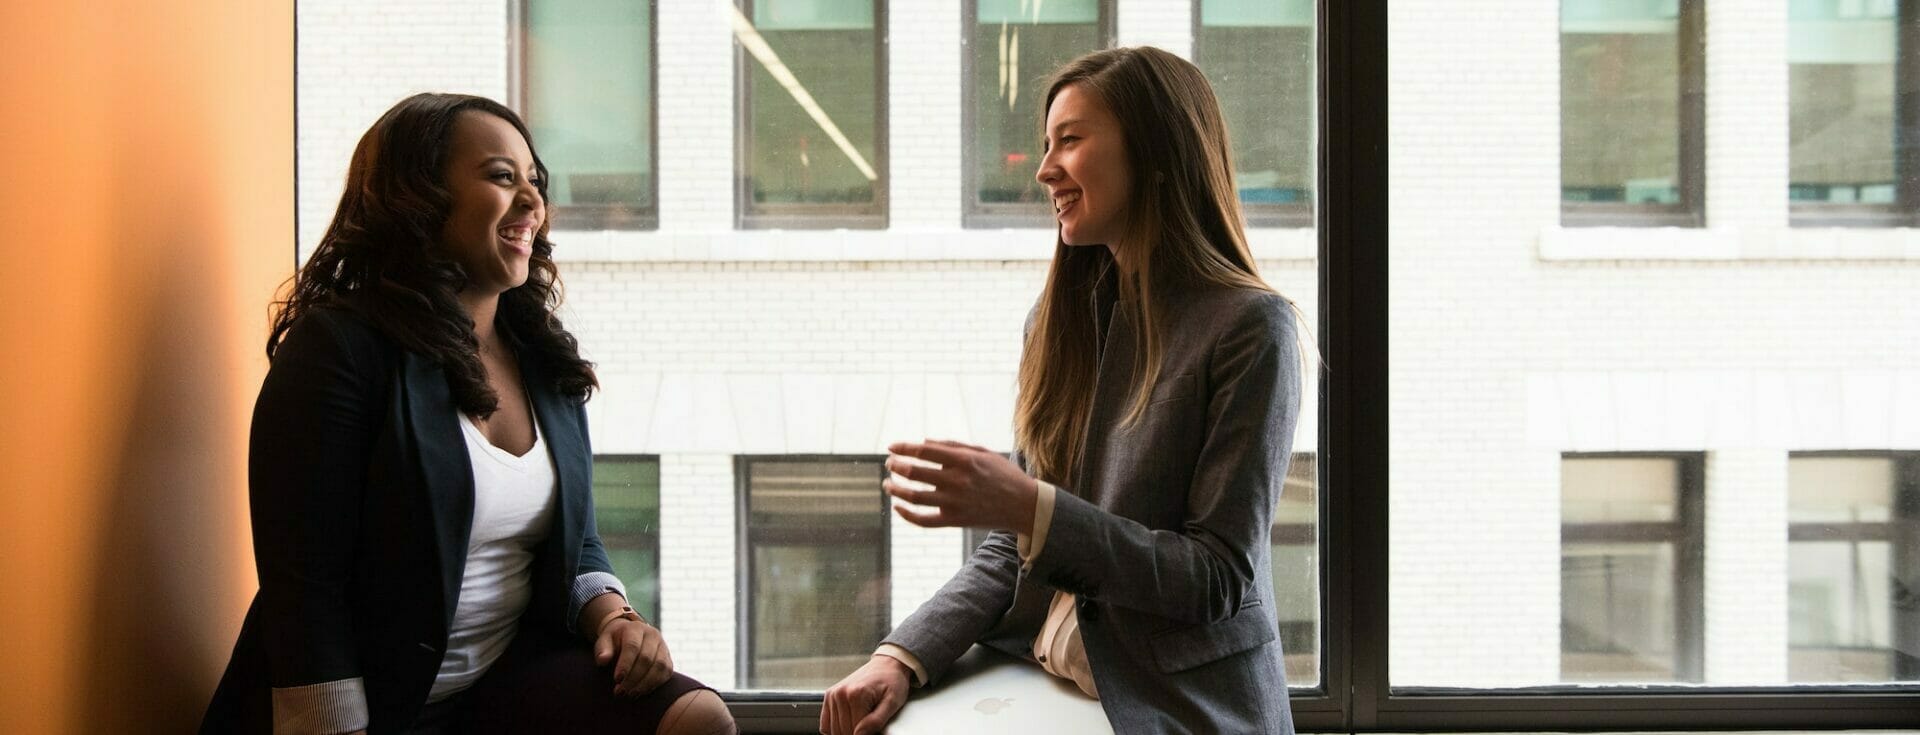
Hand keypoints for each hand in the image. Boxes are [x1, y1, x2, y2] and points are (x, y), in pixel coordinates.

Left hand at [594, 617, 673, 696]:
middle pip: (646, 658)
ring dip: (644, 684)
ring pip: (659, 666)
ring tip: (630, 695)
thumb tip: (603, 660)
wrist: (631, 637)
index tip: (617, 679)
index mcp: (635, 628)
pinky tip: (641, 692)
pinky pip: (666, 673)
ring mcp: (663, 646)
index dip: (625, 664)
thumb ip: (603, 650)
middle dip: (633, 678)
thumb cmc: (614, 642)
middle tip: (620, 692)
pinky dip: (654, 685)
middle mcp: (653, 635)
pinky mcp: (668, 658)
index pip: (632, 646)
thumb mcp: (604, 641)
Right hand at [821, 654, 911, 734]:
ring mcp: (833, 694)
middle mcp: (841, 693)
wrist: (887, 664)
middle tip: (871, 727)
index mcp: (856, 695)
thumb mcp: (892, 702)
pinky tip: (849, 723)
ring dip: (847, 731)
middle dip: (857, 734)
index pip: (855, 732)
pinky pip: (825, 724)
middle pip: (844, 732)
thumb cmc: (893, 683)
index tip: (875, 731)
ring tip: (862, 723)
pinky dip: (835, 728)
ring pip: (834, 730)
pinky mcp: (829, 696)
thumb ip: (876, 721)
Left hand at [884, 439, 1037, 531]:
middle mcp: (957, 481)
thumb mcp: (982, 452)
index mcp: (963, 460)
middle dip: (896, 466)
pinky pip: (923, 521)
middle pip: (914, 472)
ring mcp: (955, 502)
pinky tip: (898, 507)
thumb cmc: (1003, 474)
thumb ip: (953, 445)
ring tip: (888, 484)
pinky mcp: (955, 520)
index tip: (891, 447)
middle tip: (889, 464)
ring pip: (913, 497)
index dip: (903, 448)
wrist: (1024, 505)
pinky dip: (906, 515)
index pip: (924, 451)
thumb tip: (923, 442)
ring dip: (895, 489)